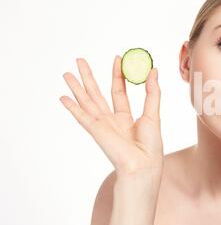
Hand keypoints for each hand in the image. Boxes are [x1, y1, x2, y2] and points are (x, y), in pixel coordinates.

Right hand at [60, 56, 162, 177]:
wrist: (143, 165)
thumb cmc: (150, 145)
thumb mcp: (153, 113)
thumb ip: (152, 92)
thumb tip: (153, 70)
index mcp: (126, 118)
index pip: (119, 91)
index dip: (117, 75)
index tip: (117, 58)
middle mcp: (111, 121)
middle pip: (97, 94)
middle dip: (89, 77)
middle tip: (80, 60)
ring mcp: (102, 125)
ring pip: (86, 102)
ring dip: (76, 87)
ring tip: (67, 73)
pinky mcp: (96, 130)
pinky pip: (81, 116)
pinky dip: (72, 107)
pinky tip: (63, 97)